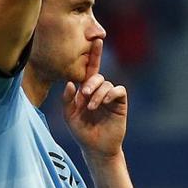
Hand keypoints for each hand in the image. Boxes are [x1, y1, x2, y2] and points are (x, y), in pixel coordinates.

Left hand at [62, 38, 127, 159]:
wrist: (97, 148)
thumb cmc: (82, 132)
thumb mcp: (69, 116)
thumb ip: (67, 100)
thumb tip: (70, 83)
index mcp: (85, 90)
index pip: (88, 70)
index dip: (93, 55)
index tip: (95, 39)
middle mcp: (98, 90)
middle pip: (96, 75)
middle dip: (90, 82)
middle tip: (84, 94)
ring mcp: (110, 96)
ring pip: (106, 83)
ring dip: (98, 93)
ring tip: (92, 107)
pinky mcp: (120, 102)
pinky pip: (118, 90)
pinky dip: (111, 93)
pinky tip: (104, 102)